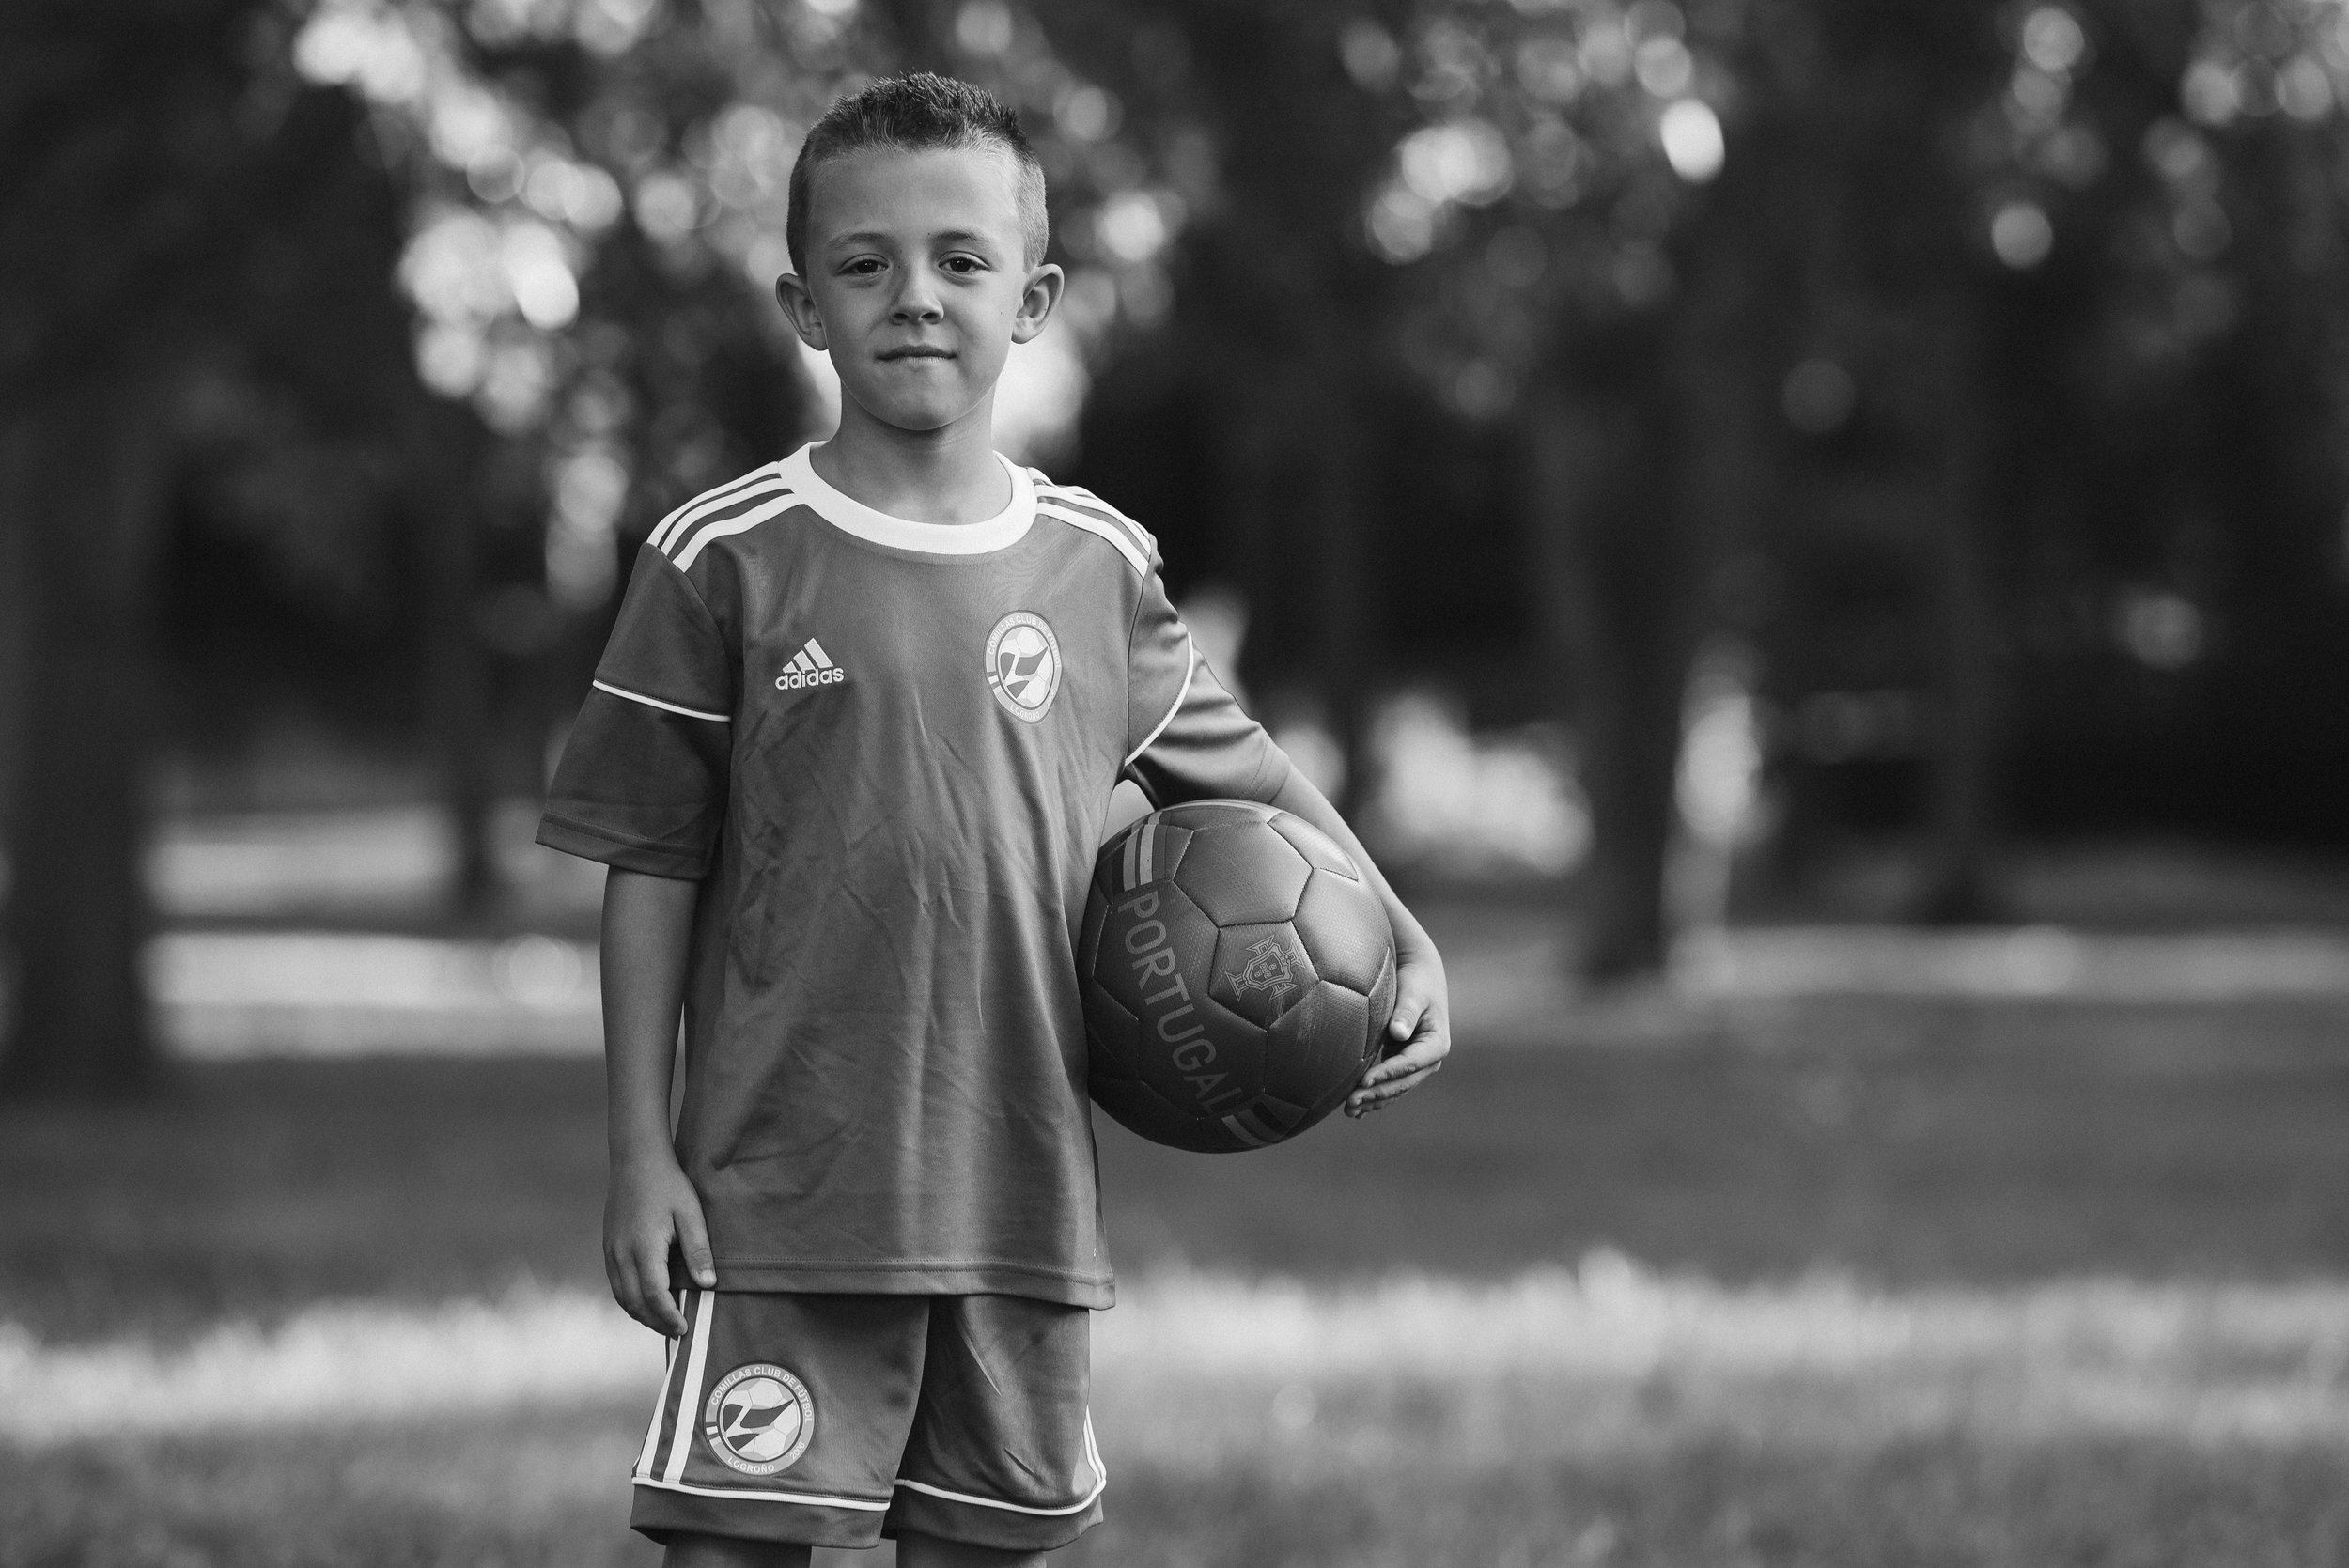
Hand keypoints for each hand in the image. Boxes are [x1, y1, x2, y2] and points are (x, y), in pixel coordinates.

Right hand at [604, 1152, 716, 1334]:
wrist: (635, 1159)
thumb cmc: (668, 1183)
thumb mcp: (690, 1213)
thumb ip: (698, 1250)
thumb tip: (707, 1285)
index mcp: (643, 1248)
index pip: (655, 1295)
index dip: (669, 1316)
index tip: (685, 1329)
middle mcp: (621, 1254)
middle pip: (635, 1303)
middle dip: (656, 1322)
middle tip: (677, 1332)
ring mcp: (611, 1251)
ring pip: (622, 1297)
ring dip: (642, 1314)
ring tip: (664, 1322)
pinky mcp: (608, 1246)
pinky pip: (616, 1283)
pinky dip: (631, 1299)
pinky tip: (647, 1300)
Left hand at [1346, 943, 1449, 1117]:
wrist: (1420, 976)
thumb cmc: (1416, 982)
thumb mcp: (1414, 994)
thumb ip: (1406, 1013)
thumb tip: (1398, 1033)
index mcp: (1436, 1045)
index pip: (1408, 1064)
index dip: (1386, 1074)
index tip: (1363, 1081)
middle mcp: (1429, 1060)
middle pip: (1401, 1083)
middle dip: (1376, 1094)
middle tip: (1349, 1103)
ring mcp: (1416, 1065)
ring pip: (1394, 1089)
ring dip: (1373, 1101)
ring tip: (1349, 1111)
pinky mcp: (1402, 1063)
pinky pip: (1388, 1085)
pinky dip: (1374, 1096)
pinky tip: (1358, 1111)